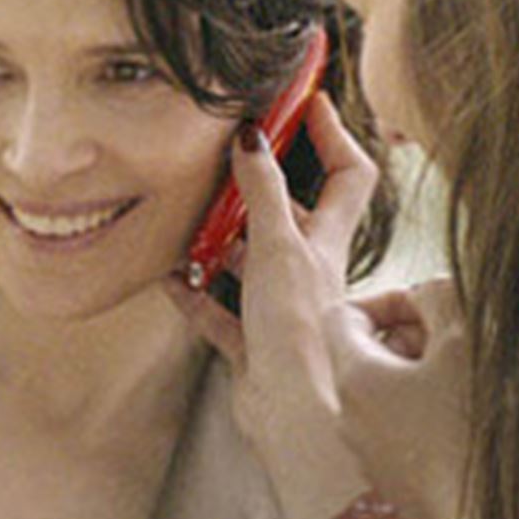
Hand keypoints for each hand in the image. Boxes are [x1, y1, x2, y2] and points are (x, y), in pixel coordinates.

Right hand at [164, 92, 378, 518]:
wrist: (293, 415)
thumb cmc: (301, 331)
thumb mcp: (281, 245)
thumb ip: (264, 192)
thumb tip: (255, 138)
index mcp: (329, 240)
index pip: (349, 172)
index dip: (333, 134)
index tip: (306, 103)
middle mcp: (310, 269)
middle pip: (294, 214)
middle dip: (260, 189)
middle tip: (227, 166)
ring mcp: (281, 306)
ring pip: (252, 261)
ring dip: (220, 242)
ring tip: (189, 221)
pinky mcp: (253, 342)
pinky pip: (220, 311)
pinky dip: (195, 294)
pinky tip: (169, 279)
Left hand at [324, 278, 470, 518]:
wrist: (489, 512)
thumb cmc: (474, 424)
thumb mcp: (462, 338)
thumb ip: (437, 295)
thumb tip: (425, 294)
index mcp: (355, 378)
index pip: (344, 313)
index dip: (387, 299)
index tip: (427, 309)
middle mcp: (348, 418)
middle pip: (365, 352)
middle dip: (410, 337)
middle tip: (454, 343)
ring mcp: (368, 455)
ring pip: (384, 392)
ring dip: (421, 375)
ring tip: (464, 380)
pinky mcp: (394, 482)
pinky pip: (398, 429)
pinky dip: (425, 413)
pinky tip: (464, 420)